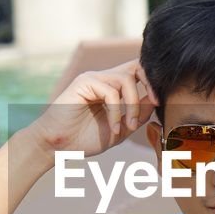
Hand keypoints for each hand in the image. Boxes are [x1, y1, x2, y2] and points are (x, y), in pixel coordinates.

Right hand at [29, 60, 158, 159]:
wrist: (55, 148)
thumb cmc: (83, 140)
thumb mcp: (119, 130)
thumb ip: (136, 115)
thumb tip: (154, 101)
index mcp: (111, 87)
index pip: (138, 72)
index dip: (153, 83)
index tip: (159, 103)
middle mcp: (102, 78)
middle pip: (136, 65)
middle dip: (150, 83)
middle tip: (155, 103)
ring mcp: (92, 79)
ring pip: (125, 80)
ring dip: (132, 106)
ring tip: (126, 127)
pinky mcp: (82, 83)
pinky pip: (110, 92)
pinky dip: (116, 112)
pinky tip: (113, 128)